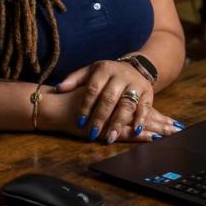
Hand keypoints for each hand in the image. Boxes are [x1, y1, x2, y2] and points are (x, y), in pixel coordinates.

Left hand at [56, 60, 181, 143]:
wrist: (135, 67)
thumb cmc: (106, 75)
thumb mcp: (90, 72)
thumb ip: (74, 80)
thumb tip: (58, 89)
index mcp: (104, 69)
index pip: (93, 89)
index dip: (86, 106)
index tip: (79, 122)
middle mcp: (120, 76)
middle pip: (109, 98)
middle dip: (100, 118)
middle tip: (93, 135)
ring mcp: (135, 84)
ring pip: (126, 105)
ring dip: (118, 123)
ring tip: (110, 138)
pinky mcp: (148, 93)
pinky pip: (145, 107)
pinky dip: (140, 120)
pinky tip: (134, 132)